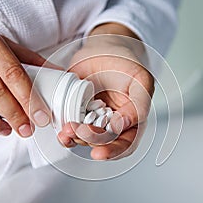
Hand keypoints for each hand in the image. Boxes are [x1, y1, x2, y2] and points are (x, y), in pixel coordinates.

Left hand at [58, 25, 153, 159]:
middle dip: (90, 141)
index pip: (125, 144)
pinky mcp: (77, 115)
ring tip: (68, 129)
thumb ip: (139, 104)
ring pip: (85, 139)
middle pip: (103, 144)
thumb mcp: (140, 79)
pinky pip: (71, 130)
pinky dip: (66, 135)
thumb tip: (123, 125)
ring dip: (75, 138)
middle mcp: (113, 124)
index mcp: (132, 120)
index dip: (113, 151)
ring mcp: (94, 121)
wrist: (101, 49)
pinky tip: (62, 131)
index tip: (98, 152)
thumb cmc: (124, 63)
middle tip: (80, 131)